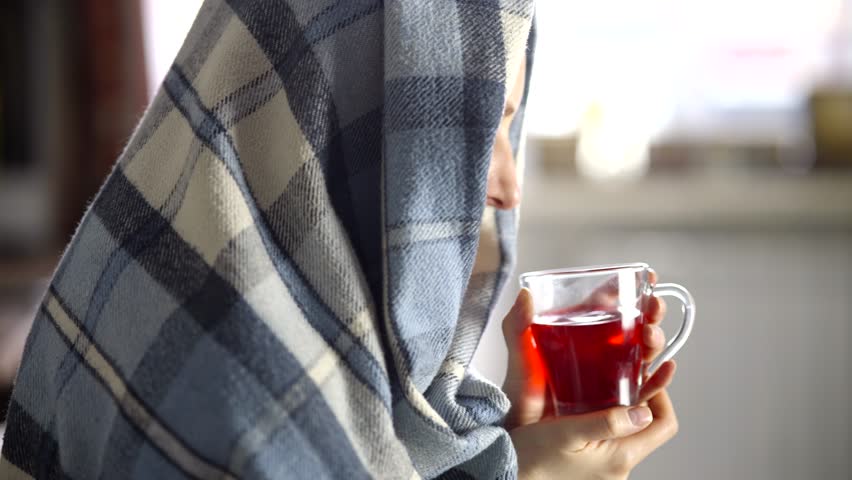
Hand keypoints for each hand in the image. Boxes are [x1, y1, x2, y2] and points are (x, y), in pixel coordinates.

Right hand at [502, 283, 678, 478]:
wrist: (506, 470)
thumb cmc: (531, 456)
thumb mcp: (567, 432)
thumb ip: (607, 422)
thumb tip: (644, 410)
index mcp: (620, 457)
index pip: (665, 425)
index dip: (662, 394)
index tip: (644, 373)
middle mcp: (620, 464)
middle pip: (651, 423)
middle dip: (643, 392)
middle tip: (628, 367)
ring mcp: (608, 464)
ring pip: (631, 426)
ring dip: (626, 400)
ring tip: (611, 377)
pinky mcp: (595, 460)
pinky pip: (614, 433)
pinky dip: (610, 411)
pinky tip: (594, 396)